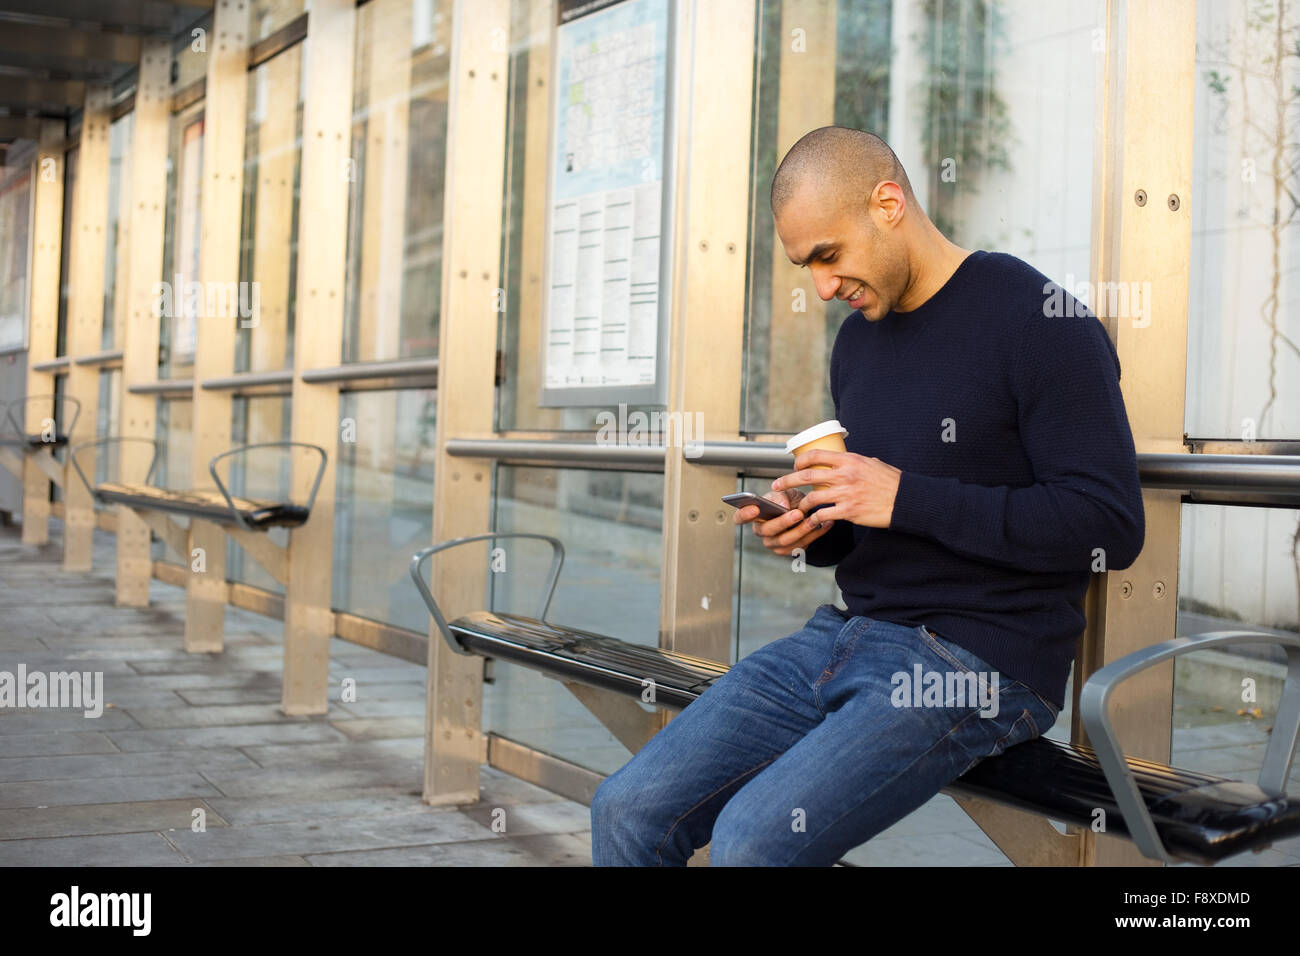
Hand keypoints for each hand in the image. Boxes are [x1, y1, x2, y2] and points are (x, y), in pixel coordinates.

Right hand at [732, 487, 834, 555]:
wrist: (806, 512)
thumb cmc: (790, 501)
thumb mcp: (786, 493)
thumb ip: (781, 496)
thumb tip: (781, 505)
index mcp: (755, 515)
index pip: (740, 518)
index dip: (744, 515)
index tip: (754, 508)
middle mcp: (761, 531)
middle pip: (768, 530)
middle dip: (784, 522)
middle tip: (798, 513)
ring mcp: (774, 543)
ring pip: (786, 540)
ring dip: (803, 529)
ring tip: (815, 518)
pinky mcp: (789, 551)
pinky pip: (801, 545)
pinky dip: (815, 534)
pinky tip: (825, 524)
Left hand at [770, 449, 901, 528]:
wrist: (905, 501)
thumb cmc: (891, 482)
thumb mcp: (872, 463)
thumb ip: (854, 462)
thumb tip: (843, 461)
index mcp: (849, 460)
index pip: (815, 455)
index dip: (800, 461)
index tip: (793, 467)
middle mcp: (845, 475)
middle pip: (806, 475)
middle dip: (787, 481)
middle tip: (776, 486)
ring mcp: (845, 494)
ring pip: (812, 497)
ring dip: (800, 505)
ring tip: (795, 509)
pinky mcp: (848, 511)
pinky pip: (823, 515)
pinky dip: (814, 519)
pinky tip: (811, 521)